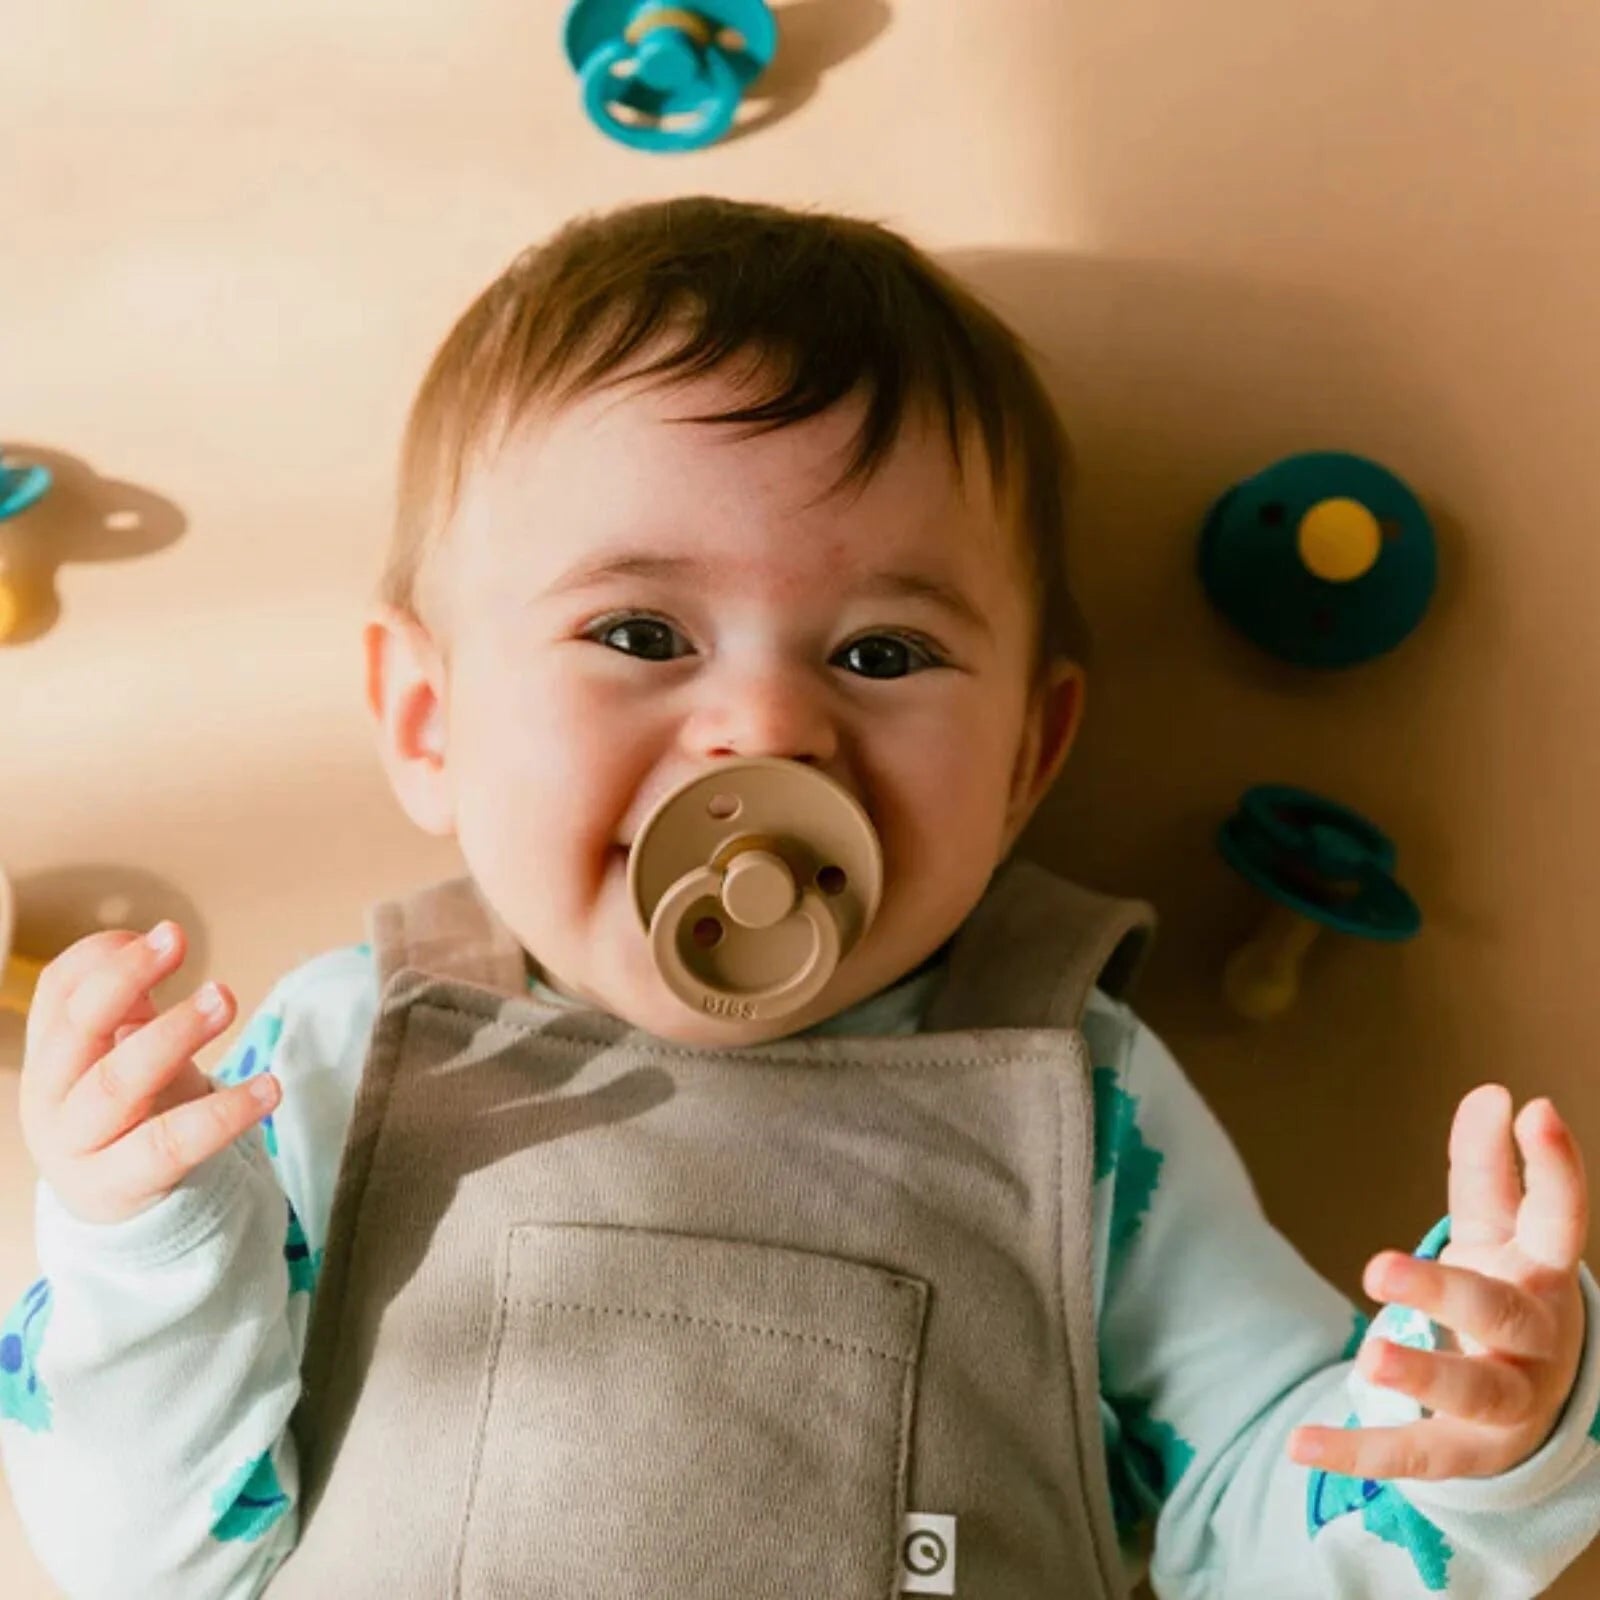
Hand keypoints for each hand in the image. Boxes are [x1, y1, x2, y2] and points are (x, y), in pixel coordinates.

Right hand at [19, 922, 279, 1225]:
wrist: (118, 1207)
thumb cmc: (127, 1112)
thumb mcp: (124, 1051)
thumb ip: (132, 1001)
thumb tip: (156, 939)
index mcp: (50, 1054)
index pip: (59, 991)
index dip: (105, 957)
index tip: (165, 933)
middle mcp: (50, 1097)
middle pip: (78, 1029)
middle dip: (126, 978)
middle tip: (179, 942)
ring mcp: (78, 1145)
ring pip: (118, 1083)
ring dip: (172, 1034)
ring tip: (225, 999)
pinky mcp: (120, 1185)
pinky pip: (171, 1144)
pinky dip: (224, 1113)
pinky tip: (269, 1086)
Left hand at [1289, 1083, 1588, 1479]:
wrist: (1533, 1405)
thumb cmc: (1507, 1291)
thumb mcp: (1497, 1229)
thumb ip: (1489, 1165)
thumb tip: (1492, 1093)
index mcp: (1542, 1272)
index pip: (1557, 1217)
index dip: (1554, 1167)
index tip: (1538, 1110)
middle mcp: (1535, 1339)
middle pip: (1500, 1312)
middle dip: (1446, 1289)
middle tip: (1379, 1266)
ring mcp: (1508, 1401)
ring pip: (1473, 1391)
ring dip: (1423, 1373)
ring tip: (1371, 1357)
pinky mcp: (1468, 1452)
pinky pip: (1413, 1455)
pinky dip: (1356, 1453)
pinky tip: (1298, 1444)